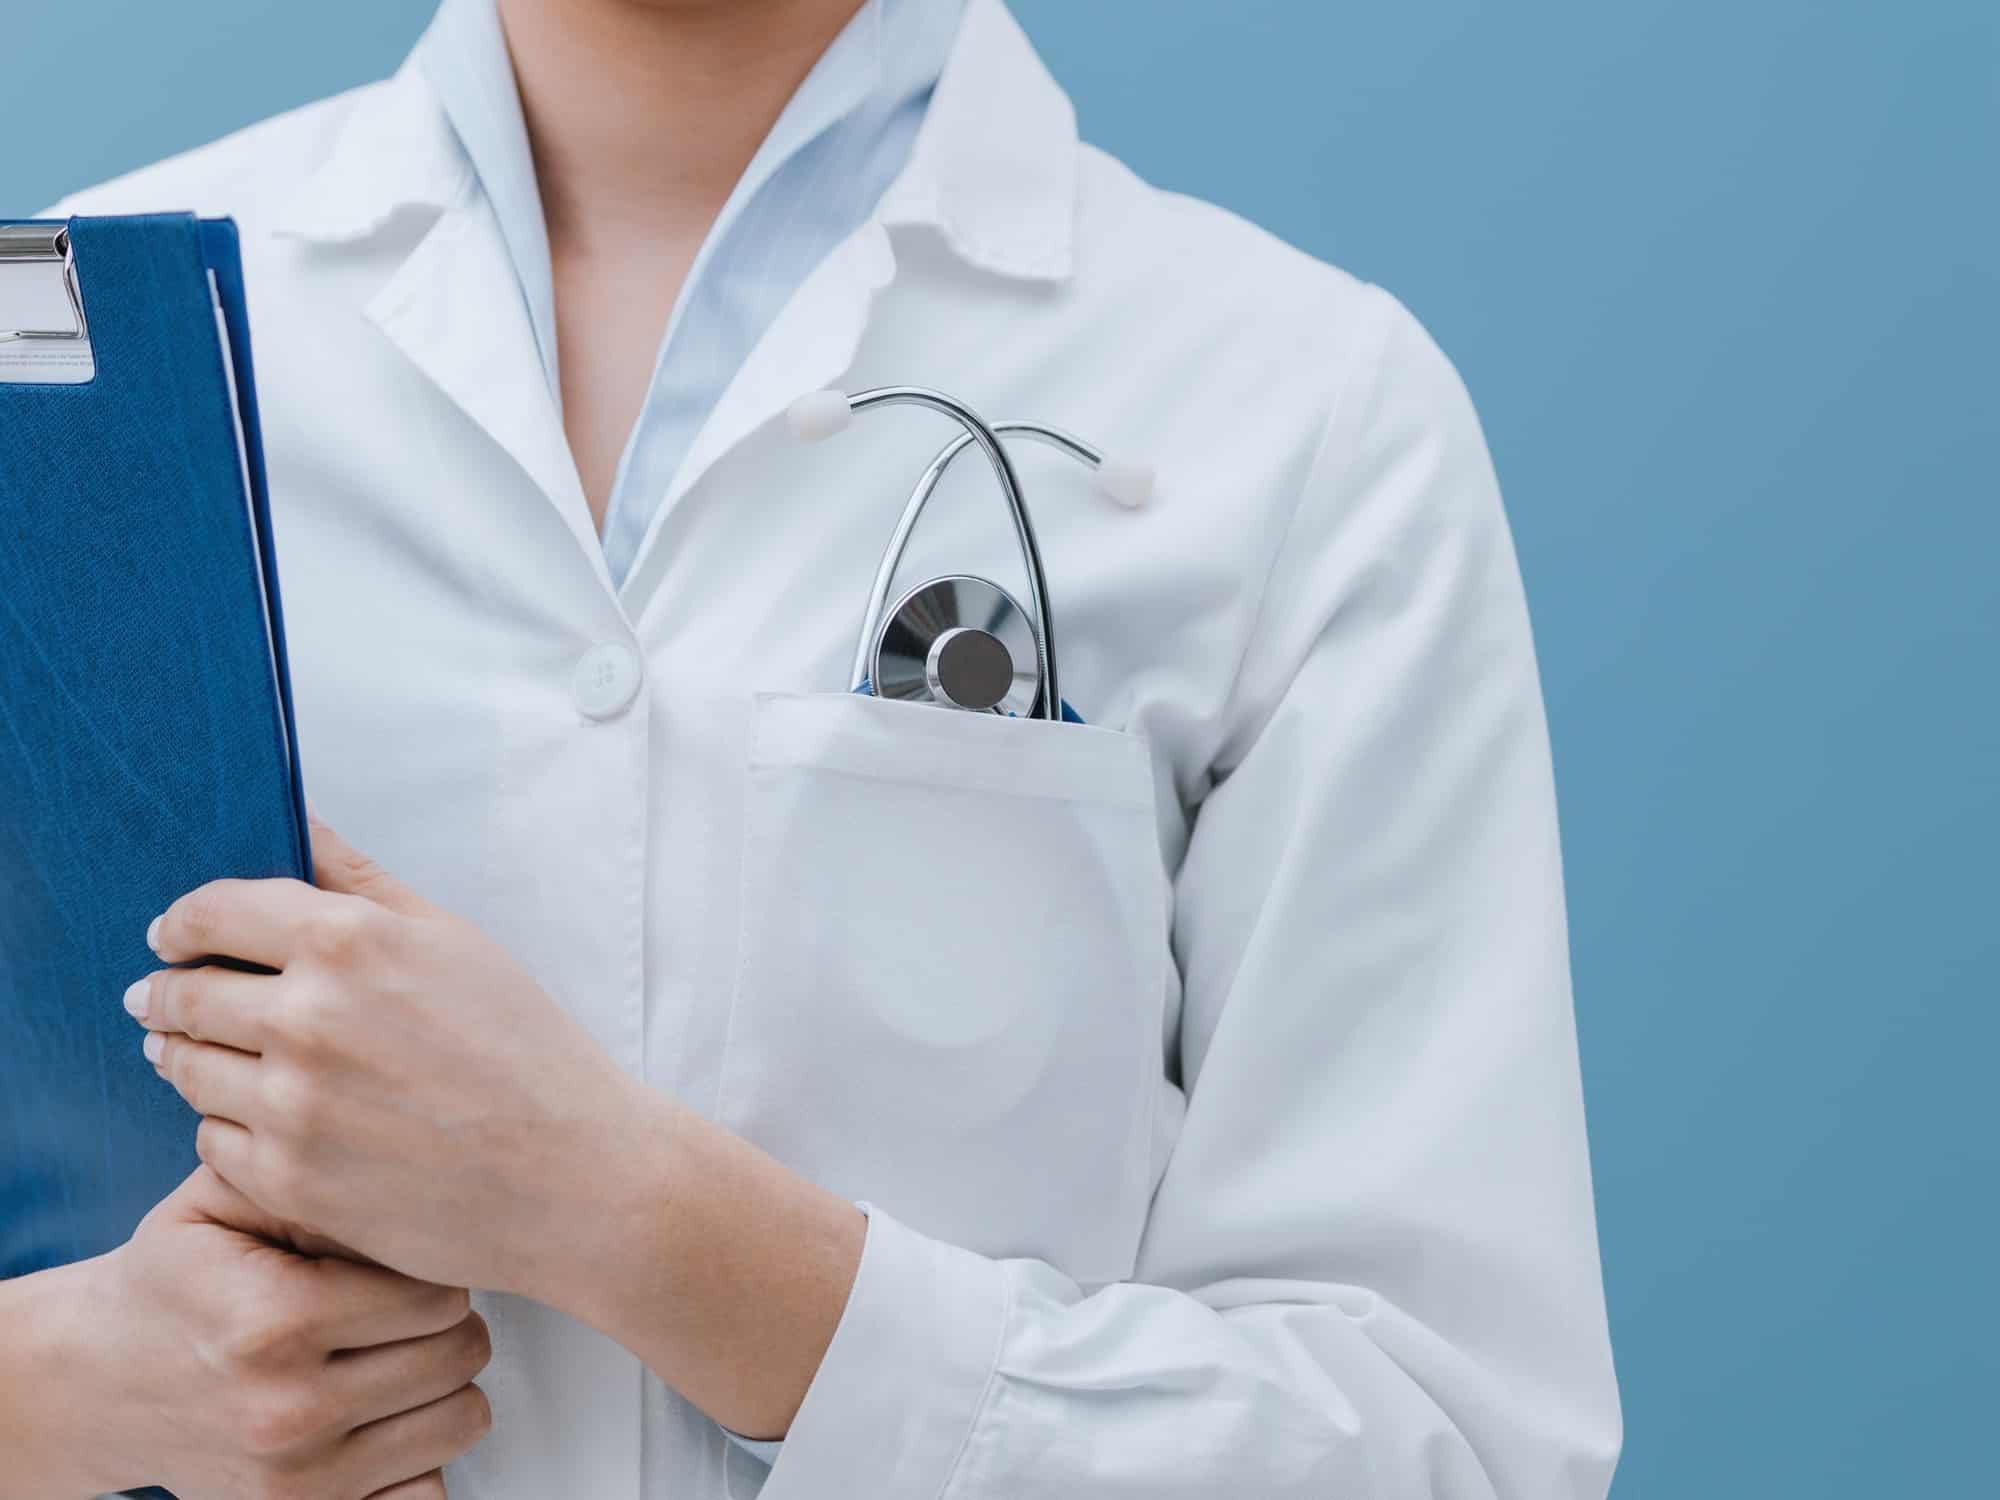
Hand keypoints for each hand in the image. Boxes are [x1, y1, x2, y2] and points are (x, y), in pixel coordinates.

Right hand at [31, 1166, 489, 1499]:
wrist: (97, 1380)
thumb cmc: (177, 1278)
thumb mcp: (224, 1197)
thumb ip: (317, 1179)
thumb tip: (407, 1190)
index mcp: (275, 1320)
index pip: (441, 1293)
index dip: (431, 1267)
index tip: (396, 1265)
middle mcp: (288, 1410)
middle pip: (462, 1353)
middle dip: (444, 1322)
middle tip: (398, 1310)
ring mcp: (298, 1481)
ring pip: (462, 1418)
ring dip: (440, 1385)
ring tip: (391, 1358)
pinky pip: (428, 1493)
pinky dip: (421, 1456)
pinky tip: (383, 1420)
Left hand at [129, 812, 653, 1300]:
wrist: (572, 1173)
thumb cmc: (525, 1049)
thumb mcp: (453, 940)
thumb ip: (362, 880)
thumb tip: (298, 821)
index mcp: (348, 941)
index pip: (211, 912)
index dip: (181, 922)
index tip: (172, 935)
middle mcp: (306, 1017)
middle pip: (184, 993)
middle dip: (167, 993)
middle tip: (166, 1000)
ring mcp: (291, 1104)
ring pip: (185, 1068)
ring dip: (187, 1057)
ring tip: (206, 1057)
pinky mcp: (287, 1177)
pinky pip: (210, 1141)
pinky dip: (228, 1126)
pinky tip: (265, 1120)